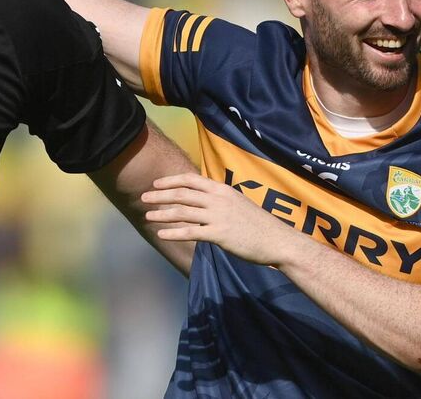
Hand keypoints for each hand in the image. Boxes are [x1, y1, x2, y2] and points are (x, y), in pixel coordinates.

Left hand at [142, 172, 295, 266]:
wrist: (277, 240)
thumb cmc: (258, 224)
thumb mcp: (238, 203)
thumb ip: (219, 200)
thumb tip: (202, 201)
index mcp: (222, 189)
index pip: (191, 179)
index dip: (171, 180)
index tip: (156, 184)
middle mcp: (218, 199)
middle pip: (182, 194)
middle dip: (160, 195)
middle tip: (143, 197)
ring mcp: (218, 216)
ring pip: (183, 212)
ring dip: (162, 213)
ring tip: (147, 216)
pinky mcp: (220, 234)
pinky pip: (191, 232)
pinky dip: (173, 232)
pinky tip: (161, 234)